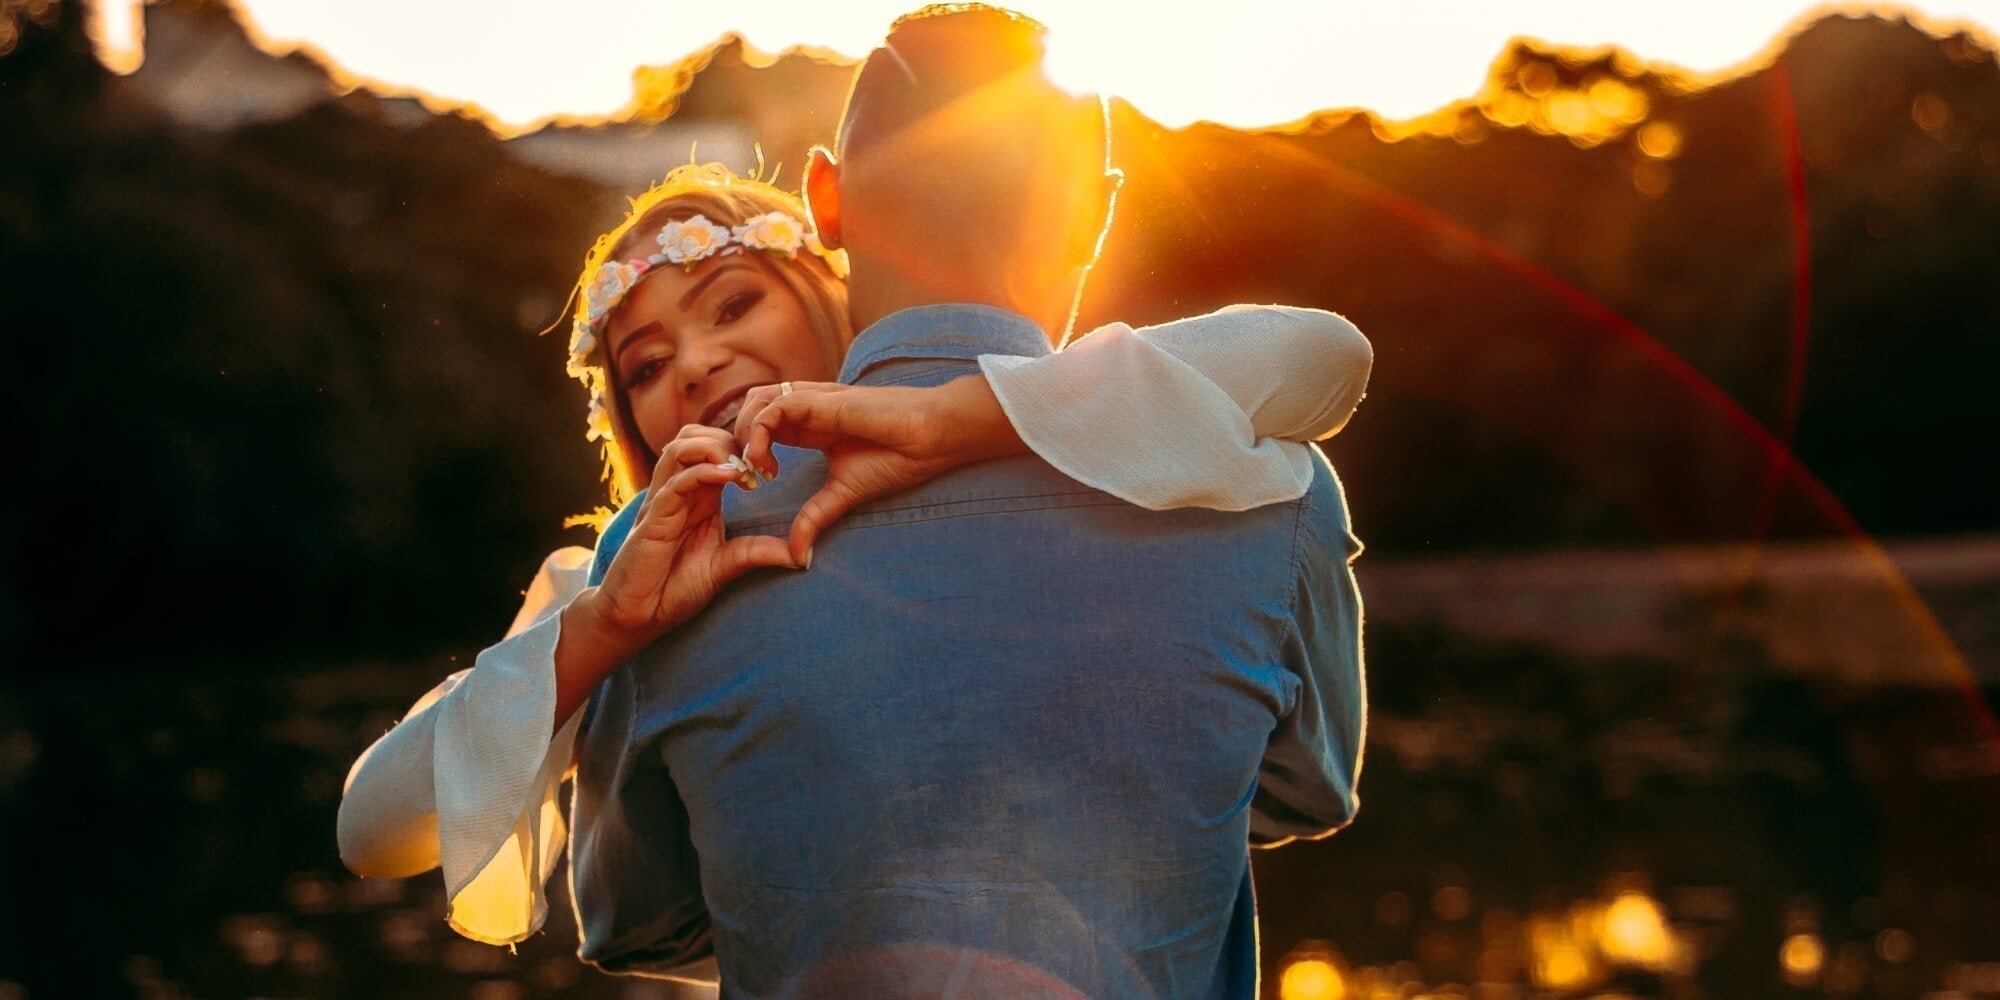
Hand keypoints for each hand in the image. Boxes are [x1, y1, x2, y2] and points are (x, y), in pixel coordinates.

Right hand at [587, 425, 800, 650]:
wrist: (635, 617)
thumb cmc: (673, 589)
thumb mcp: (725, 567)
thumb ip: (757, 553)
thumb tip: (801, 556)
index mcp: (697, 497)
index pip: (713, 449)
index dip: (742, 448)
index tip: (769, 469)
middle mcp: (678, 492)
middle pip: (693, 436)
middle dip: (727, 439)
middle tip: (755, 466)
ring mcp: (663, 502)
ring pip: (679, 449)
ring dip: (713, 449)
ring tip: (741, 469)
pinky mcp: (652, 520)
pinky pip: (674, 483)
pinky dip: (701, 473)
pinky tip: (728, 478)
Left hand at [733, 377, 1027, 562]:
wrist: (931, 438)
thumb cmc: (896, 458)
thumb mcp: (842, 494)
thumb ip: (815, 518)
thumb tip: (797, 557)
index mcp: (811, 426)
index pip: (761, 425)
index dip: (748, 451)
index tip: (756, 484)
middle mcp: (807, 408)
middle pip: (750, 407)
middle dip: (737, 441)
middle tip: (747, 477)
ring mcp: (813, 400)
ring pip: (756, 401)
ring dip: (744, 434)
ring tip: (756, 469)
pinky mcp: (821, 399)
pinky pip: (774, 407)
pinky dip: (759, 432)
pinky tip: (768, 462)